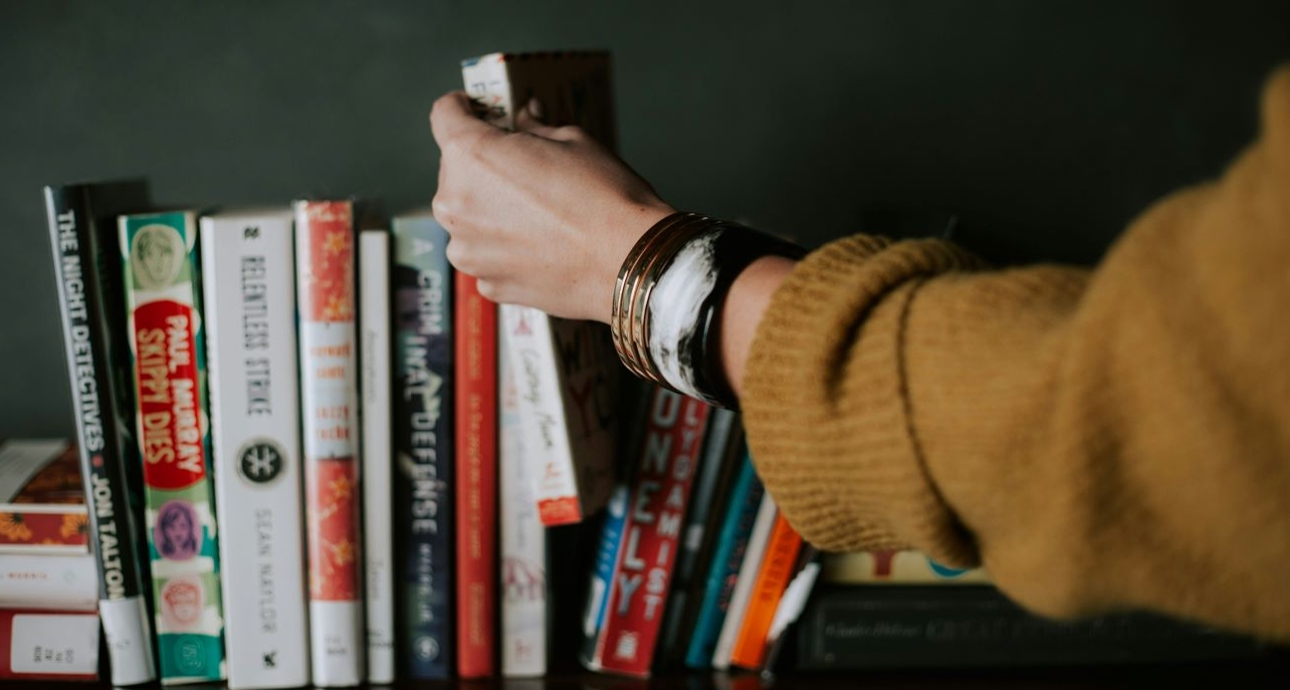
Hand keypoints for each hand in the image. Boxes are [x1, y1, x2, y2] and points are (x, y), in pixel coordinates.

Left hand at [429, 91, 673, 322]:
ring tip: (538, 216)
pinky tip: (542, 246)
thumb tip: (525, 119)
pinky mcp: (487, 283)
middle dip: (483, 165)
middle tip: (524, 169)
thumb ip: (535, 129)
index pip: (444, 115)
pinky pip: (486, 255)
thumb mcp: (573, 141)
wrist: (629, 263)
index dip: (461, 107)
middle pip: (456, 171)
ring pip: (468, 218)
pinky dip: (505, 248)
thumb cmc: (604, 197)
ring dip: (491, 211)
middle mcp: (455, 204)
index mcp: (471, 155)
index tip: (476, 110)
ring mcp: (468, 250)